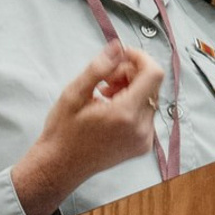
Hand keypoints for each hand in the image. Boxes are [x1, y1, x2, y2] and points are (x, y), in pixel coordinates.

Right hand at [12, 40, 165, 214]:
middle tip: (105, 80)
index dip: (140, 58)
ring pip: (150, 99)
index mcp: (125, 114)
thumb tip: (118, 47)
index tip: (121, 57)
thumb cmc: (63, 132)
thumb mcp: (74, 94)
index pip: (153, 74)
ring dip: (131, 89)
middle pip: (152, 85)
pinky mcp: (143, 146)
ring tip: (104, 95)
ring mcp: (144, 140)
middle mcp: (141, 129)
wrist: (60, 167)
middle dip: (131, 74)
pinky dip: (132, 105)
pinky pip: (146, 115)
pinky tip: (110, 109)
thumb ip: (99, 68)